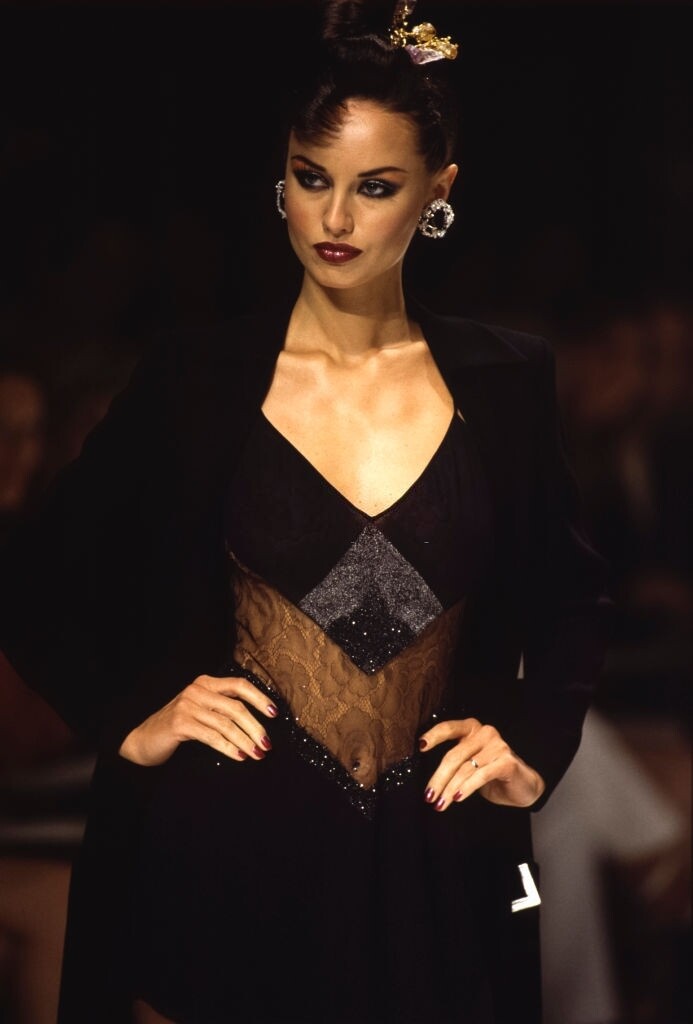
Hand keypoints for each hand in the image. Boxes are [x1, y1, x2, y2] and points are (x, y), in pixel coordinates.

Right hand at [118, 674, 278, 765]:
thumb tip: (257, 723)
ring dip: (245, 741)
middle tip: (267, 744)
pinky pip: (212, 736)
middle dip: (256, 727)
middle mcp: (197, 690)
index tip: (274, 714)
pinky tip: (239, 756)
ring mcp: (188, 705)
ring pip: (226, 723)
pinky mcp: (180, 723)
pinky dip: (229, 747)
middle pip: (236, 707)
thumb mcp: (201, 711)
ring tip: (257, 754)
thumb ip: (222, 709)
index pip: (239, 685)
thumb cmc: (178, 727)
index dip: (259, 698)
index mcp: (206, 683)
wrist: (143, 740)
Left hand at [419, 717, 544, 811]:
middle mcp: (484, 732)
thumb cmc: (491, 774)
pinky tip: (457, 798)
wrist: (523, 787)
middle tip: (428, 796)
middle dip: (438, 778)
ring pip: (465, 769)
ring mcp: (497, 745)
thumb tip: (429, 779)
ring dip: (449, 789)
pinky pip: (480, 776)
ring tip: (440, 803)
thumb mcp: (469, 764)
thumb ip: (454, 762)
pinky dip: (466, 788)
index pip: (449, 728)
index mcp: (472, 729)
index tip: (420, 747)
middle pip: (454, 755)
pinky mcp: (507, 761)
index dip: (433, 736)